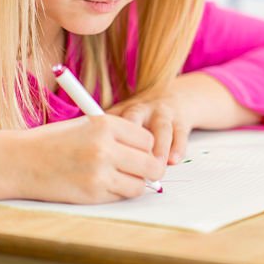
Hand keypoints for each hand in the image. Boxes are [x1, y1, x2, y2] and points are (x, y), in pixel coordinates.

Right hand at [19, 115, 163, 203]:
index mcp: (105, 125)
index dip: (146, 147)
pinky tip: (102, 184)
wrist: (20, 161)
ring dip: (134, 183)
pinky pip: (120, 196)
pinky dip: (117, 193)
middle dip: (150, 169)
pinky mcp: (92, 194)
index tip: (139, 152)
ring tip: (119, 177)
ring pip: (139, 185)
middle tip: (143, 170)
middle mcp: (105, 148)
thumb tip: (150, 152)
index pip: (148, 140)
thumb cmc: (55, 141)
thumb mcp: (88, 125)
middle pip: (151, 164)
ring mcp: (99, 173)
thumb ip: (119, 136)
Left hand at [106, 73, 258, 165]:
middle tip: (130, 160)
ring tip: (157, 165)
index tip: (100, 154)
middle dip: (132, 140)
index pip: (110, 120)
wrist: (174, 97)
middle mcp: (142, 109)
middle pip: (134, 119)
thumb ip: (106, 135)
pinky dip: (178, 147)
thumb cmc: (142, 116)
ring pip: (161, 127)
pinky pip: (180, 133)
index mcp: (122, 110)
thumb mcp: (121, 118)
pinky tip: (174, 160)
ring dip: (159, 147)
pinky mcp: (181, 120)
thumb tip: (83, 162)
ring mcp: (162, 113)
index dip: (105, 136)